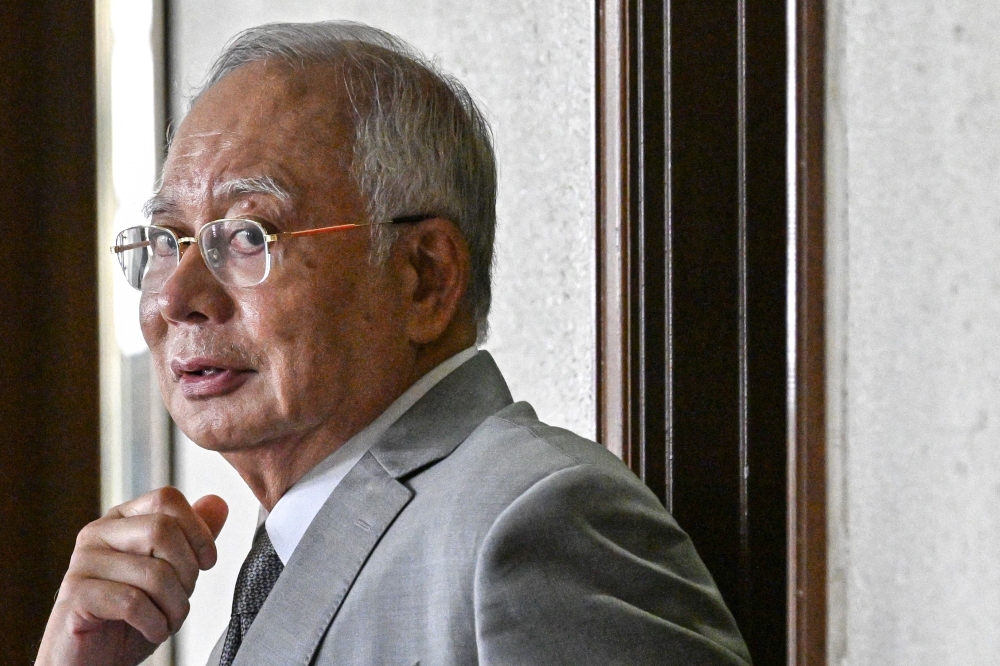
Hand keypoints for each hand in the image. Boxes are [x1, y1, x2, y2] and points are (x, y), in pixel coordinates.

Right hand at [35, 487, 227, 665]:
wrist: (93, 661)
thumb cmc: (130, 617)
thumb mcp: (170, 573)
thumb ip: (191, 537)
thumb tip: (218, 502)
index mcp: (121, 520)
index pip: (166, 499)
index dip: (198, 530)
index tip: (207, 562)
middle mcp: (97, 533)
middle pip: (163, 529)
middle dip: (187, 571)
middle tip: (182, 598)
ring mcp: (82, 564)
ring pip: (154, 571)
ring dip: (174, 606)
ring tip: (168, 620)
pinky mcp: (75, 597)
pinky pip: (133, 603)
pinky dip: (155, 623)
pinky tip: (153, 631)